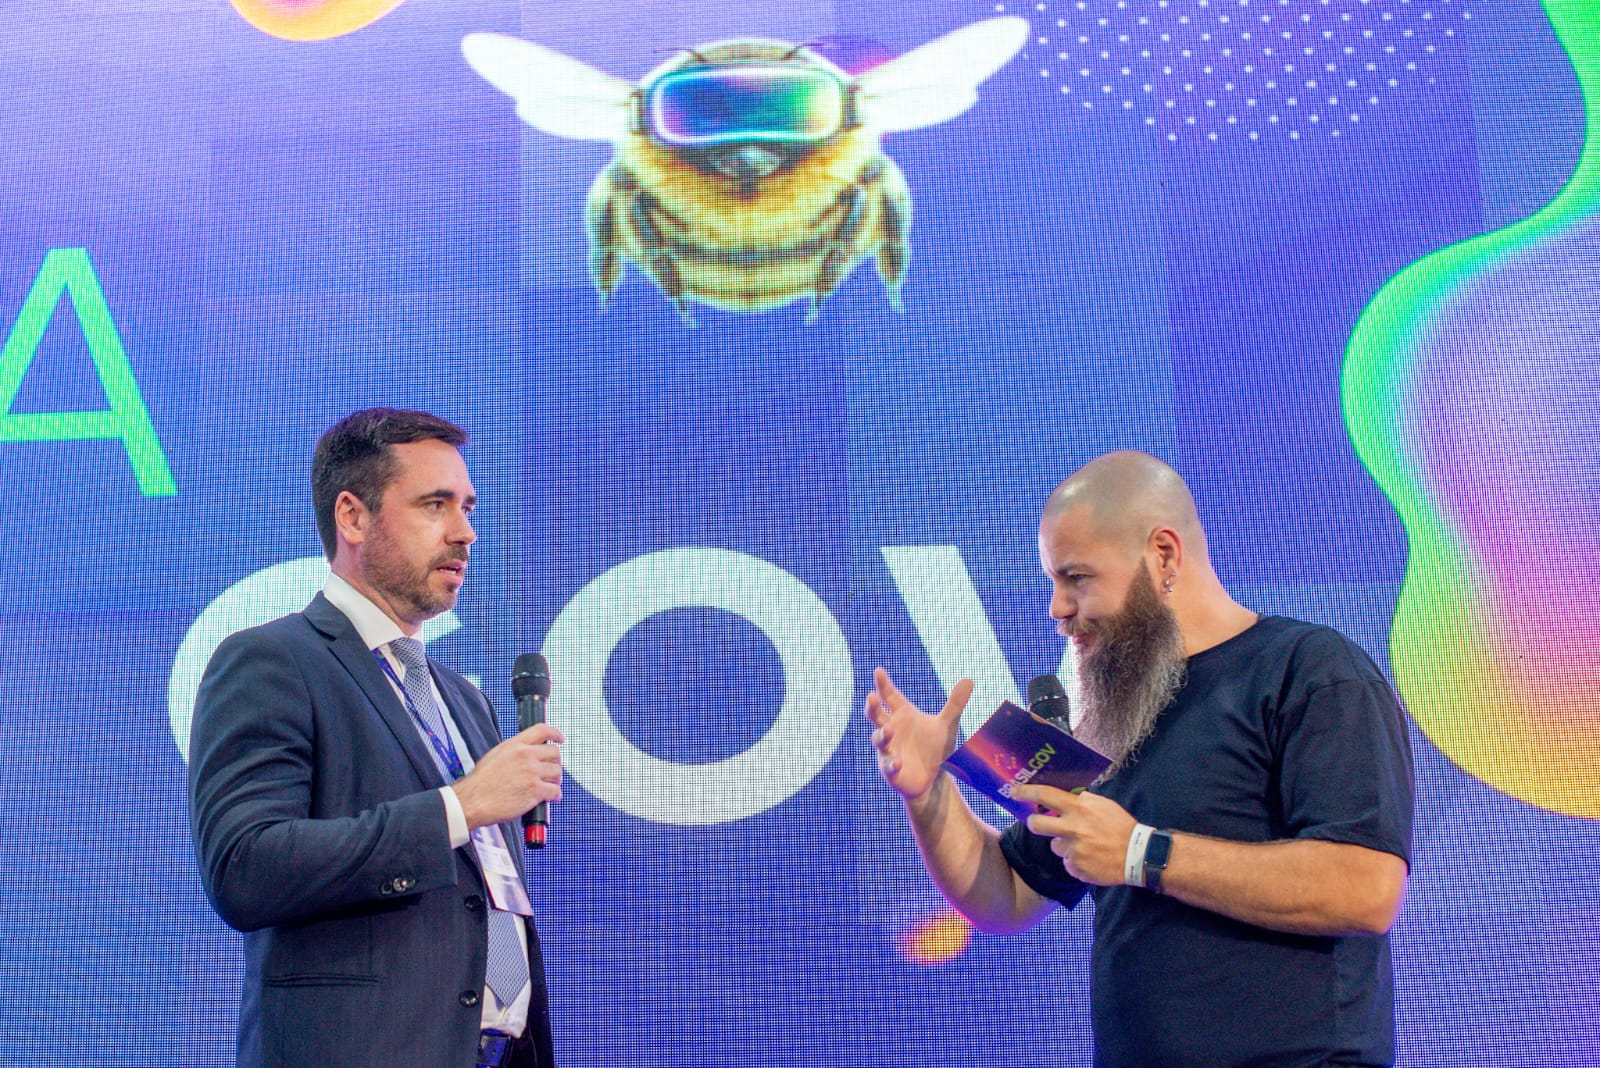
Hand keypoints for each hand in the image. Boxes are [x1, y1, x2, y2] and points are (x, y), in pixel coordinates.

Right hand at [452, 723, 564, 830]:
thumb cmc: (480, 782)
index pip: (542, 730)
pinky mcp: (535, 791)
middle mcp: (525, 756)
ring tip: (550, 785)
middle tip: (552, 771)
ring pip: (557, 772)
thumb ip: (514, 751)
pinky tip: (551, 798)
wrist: (473, 800)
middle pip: (555, 753)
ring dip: (556, 780)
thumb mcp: (495, 755)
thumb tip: (527, 752)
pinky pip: (555, 791)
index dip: (555, 734)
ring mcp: (531, 773)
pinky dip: (555, 795)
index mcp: (515, 745)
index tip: (560, 739)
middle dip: (555, 762)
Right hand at [865, 667, 972, 803]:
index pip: (889, 696)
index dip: (883, 684)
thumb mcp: (947, 725)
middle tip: (872, 696)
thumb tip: (969, 680)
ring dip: (882, 734)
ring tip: (888, 730)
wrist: (934, 778)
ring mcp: (889, 749)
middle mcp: (892, 729)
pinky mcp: (891, 769)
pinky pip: (889, 765)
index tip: (878, 671)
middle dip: (872, 706)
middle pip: (876, 715)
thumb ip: (955, 704)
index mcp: (903, 715)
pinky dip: (892, 763)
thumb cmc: (935, 747)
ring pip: (878, 739)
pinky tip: (899, 763)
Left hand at [1013, 784, 1138, 886]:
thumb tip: (1068, 797)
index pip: (1046, 795)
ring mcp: (1073, 850)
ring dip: (1064, 845)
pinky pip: (1068, 863)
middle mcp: (1072, 829)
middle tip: (1037, 822)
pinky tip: (1091, 858)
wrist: (1138, 856)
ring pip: (1055, 846)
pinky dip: (1076, 860)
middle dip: (1034, 823)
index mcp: (1079, 809)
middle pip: (1037, 824)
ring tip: (1085, 845)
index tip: (1014, 791)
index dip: (1026, 792)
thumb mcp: (1104, 805)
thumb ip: (1084, 800)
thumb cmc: (1121, 827)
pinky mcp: (1076, 868)